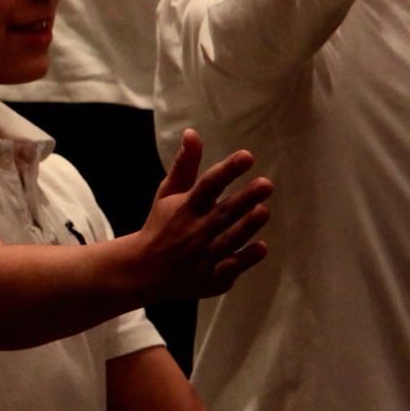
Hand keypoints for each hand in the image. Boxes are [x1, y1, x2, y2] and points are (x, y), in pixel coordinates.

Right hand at [129, 130, 270, 301]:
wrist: (143, 271)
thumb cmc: (161, 225)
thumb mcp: (167, 193)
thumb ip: (184, 165)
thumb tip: (193, 133)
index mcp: (185, 207)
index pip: (208, 185)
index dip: (228, 170)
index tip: (247, 156)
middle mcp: (195, 230)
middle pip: (223, 212)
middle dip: (244, 199)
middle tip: (266, 183)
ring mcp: (203, 255)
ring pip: (229, 239)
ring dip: (247, 226)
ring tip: (264, 210)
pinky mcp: (212, 277)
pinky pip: (230, 267)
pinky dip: (245, 258)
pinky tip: (261, 247)